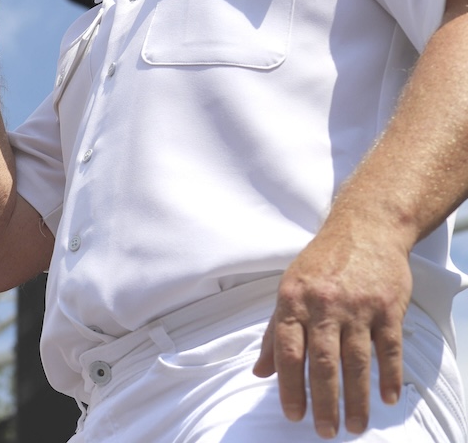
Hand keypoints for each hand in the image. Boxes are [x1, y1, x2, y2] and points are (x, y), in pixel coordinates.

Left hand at [253, 224, 410, 438]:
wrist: (365, 227)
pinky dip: (388, 376)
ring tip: (355, 425)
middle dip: (323, 401)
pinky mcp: (388, 307)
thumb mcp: (288, 290)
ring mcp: (358, 306)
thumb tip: (260, 372)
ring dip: (356, 398)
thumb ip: (274, 332)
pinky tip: (386, 399)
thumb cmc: (321, 263)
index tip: (293, 415)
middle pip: (322, 362)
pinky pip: (388, 348)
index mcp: (292, 301)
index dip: (289, 387)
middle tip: (325, 431)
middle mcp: (324, 305)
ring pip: (356, 361)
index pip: (288, 352)